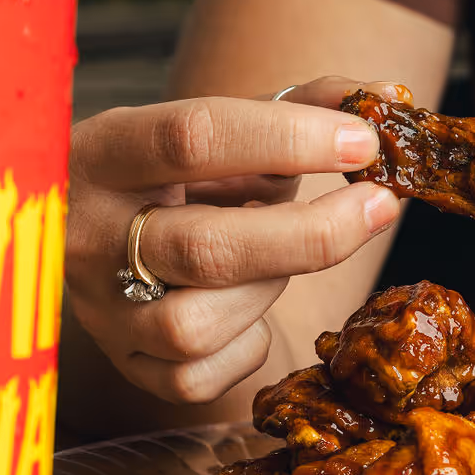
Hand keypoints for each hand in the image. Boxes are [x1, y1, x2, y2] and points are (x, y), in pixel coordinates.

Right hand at [66, 77, 401, 403]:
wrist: (99, 237)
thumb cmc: (180, 177)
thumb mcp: (222, 130)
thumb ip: (299, 107)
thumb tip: (388, 96)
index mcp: (101, 152)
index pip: (193, 138)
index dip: (287, 138)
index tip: (361, 141)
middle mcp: (87, 234)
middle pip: (207, 248)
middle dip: (312, 233)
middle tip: (379, 205)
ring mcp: (99, 310)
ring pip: (198, 324)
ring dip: (265, 290)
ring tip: (275, 258)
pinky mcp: (123, 365)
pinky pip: (198, 377)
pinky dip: (243, 345)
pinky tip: (244, 309)